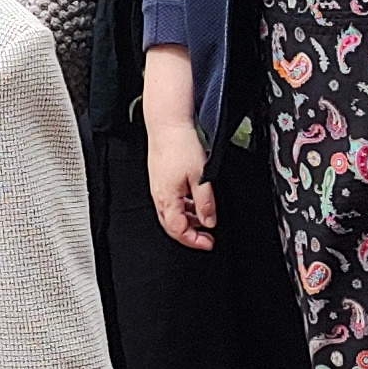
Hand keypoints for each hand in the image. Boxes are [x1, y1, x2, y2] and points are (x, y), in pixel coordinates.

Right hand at [146, 122, 215, 249]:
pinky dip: (184, 208)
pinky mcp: (160, 180)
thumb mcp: (201, 177)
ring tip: (204, 219)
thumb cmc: (180, 145)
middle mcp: (159, 196)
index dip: (194, 241)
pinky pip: (170, 202)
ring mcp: (158, 188)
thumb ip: (205, 203)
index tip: (208, 243)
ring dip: (188, 221)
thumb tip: (209, 221)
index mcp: (168, 198)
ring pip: (171, 214)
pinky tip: (194, 202)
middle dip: (190, 235)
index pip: (178, 230)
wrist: (167, 125)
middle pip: (172, 226)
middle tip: (206, 237)